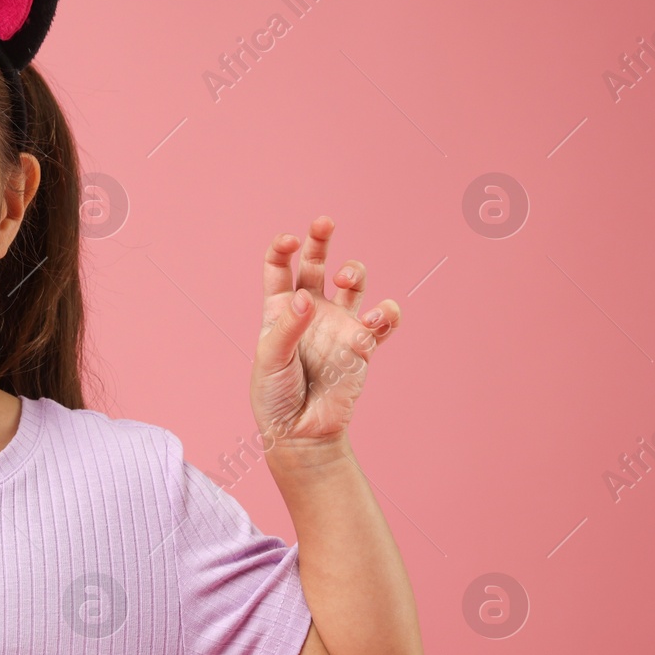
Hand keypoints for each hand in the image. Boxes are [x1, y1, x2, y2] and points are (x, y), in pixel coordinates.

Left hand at [251, 216, 400, 455]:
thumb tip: (306, 296)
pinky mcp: (362, 344)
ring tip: (347, 279)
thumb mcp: (269, 359)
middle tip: (325, 222)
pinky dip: (385, 313)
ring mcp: (338, 324)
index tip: (290, 239)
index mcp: (279, 309)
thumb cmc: (275, 396)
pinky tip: (374, 320)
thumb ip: (287, 326)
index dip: (283, 247)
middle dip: (321, 239)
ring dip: (354, 270)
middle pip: (317, 263)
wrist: (301, 432)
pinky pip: (382, 320)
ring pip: (353, 282)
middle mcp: (310, 310)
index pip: (279, 267)